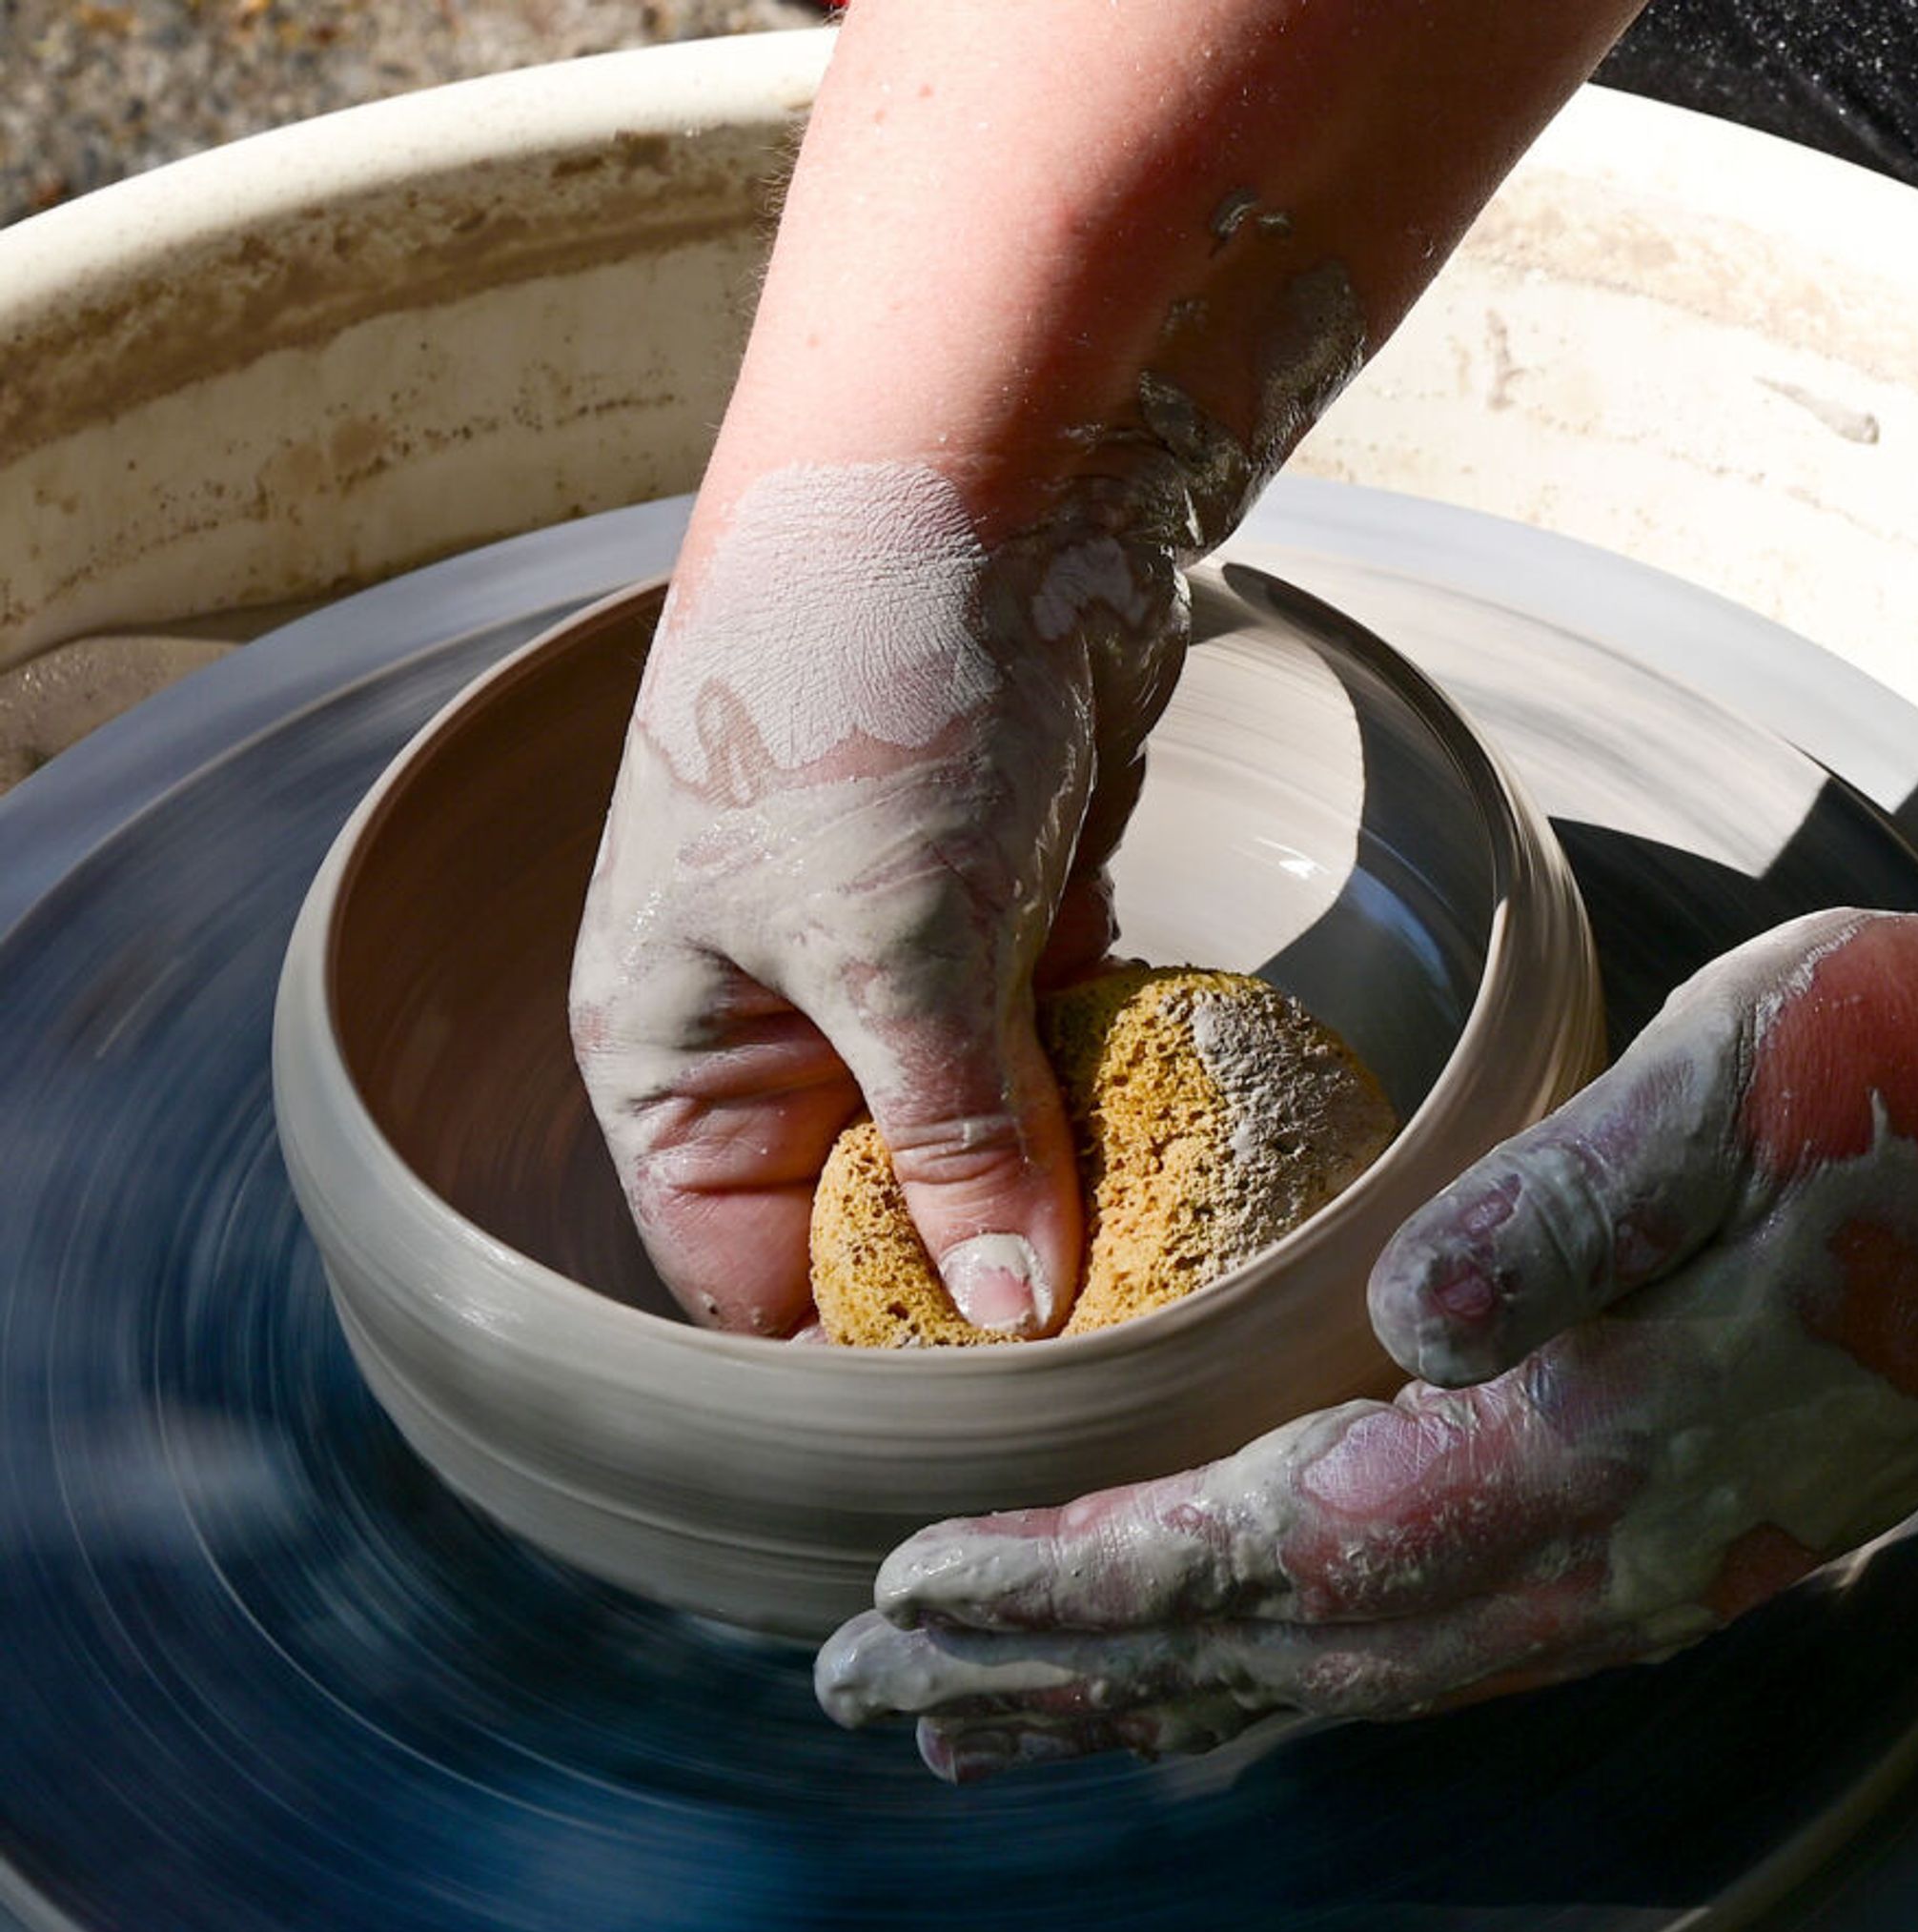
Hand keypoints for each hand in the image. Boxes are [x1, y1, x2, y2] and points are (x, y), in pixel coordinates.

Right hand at [570, 462, 1187, 1335]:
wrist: (985, 489)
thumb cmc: (865, 699)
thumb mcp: (898, 950)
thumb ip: (958, 1145)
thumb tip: (1016, 1317)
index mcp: (681, 1064)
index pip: (759, 1287)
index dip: (877, 1357)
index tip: (1016, 1416)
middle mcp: (782, 1041)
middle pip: (890, 1233)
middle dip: (999, 1283)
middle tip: (1129, 1346)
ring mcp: (906, 984)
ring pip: (998, 1153)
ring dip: (1081, 1192)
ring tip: (1180, 1251)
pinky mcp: (1017, 928)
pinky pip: (1069, 1067)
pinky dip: (1124, 1094)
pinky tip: (1195, 1128)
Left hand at [813, 909, 1917, 1777]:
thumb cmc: (1909, 1091)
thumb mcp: (1738, 1088)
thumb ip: (1570, 1212)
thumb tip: (1404, 1319)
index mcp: (1573, 1452)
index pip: (1262, 1554)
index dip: (1075, 1584)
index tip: (905, 1600)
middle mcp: (1592, 1562)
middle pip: (1271, 1659)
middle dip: (1065, 1675)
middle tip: (875, 1699)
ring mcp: (1639, 1579)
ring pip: (1346, 1683)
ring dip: (1162, 1699)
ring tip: (1005, 1723)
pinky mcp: (1674, 1551)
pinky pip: (1431, 1659)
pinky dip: (1288, 1679)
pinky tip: (1237, 1673)